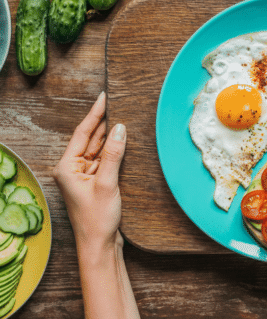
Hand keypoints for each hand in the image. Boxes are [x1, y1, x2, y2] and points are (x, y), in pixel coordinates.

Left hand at [53, 92, 126, 249]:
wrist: (99, 246)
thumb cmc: (96, 219)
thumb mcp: (107, 183)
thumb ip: (113, 154)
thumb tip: (120, 128)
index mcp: (66, 167)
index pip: (82, 133)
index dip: (95, 114)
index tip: (104, 97)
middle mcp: (72, 169)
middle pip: (90, 138)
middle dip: (103, 121)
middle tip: (116, 101)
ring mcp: (83, 175)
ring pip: (98, 148)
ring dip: (110, 135)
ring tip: (122, 114)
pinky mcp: (95, 182)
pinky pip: (104, 159)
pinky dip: (113, 149)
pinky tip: (123, 139)